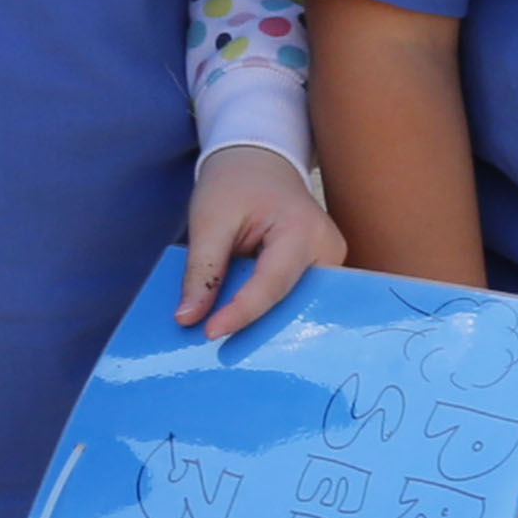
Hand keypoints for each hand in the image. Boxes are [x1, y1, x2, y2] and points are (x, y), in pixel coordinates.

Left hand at [178, 143, 336, 334]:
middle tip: (222, 354)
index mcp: (302, 230)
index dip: (241, 313)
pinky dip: (269, 311)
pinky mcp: (321, 271)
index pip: (272, 284)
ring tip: (231, 344)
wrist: (257, 163)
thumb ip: (202, 270)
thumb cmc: (234, 185)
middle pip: (291, 301)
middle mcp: (328, 249)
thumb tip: (188, 318)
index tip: (209, 334)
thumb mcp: (209, 220)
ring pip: (296, 306)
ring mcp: (330, 262)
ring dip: (264, 322)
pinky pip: (295, 299)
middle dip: (257, 326)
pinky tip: (244, 327)